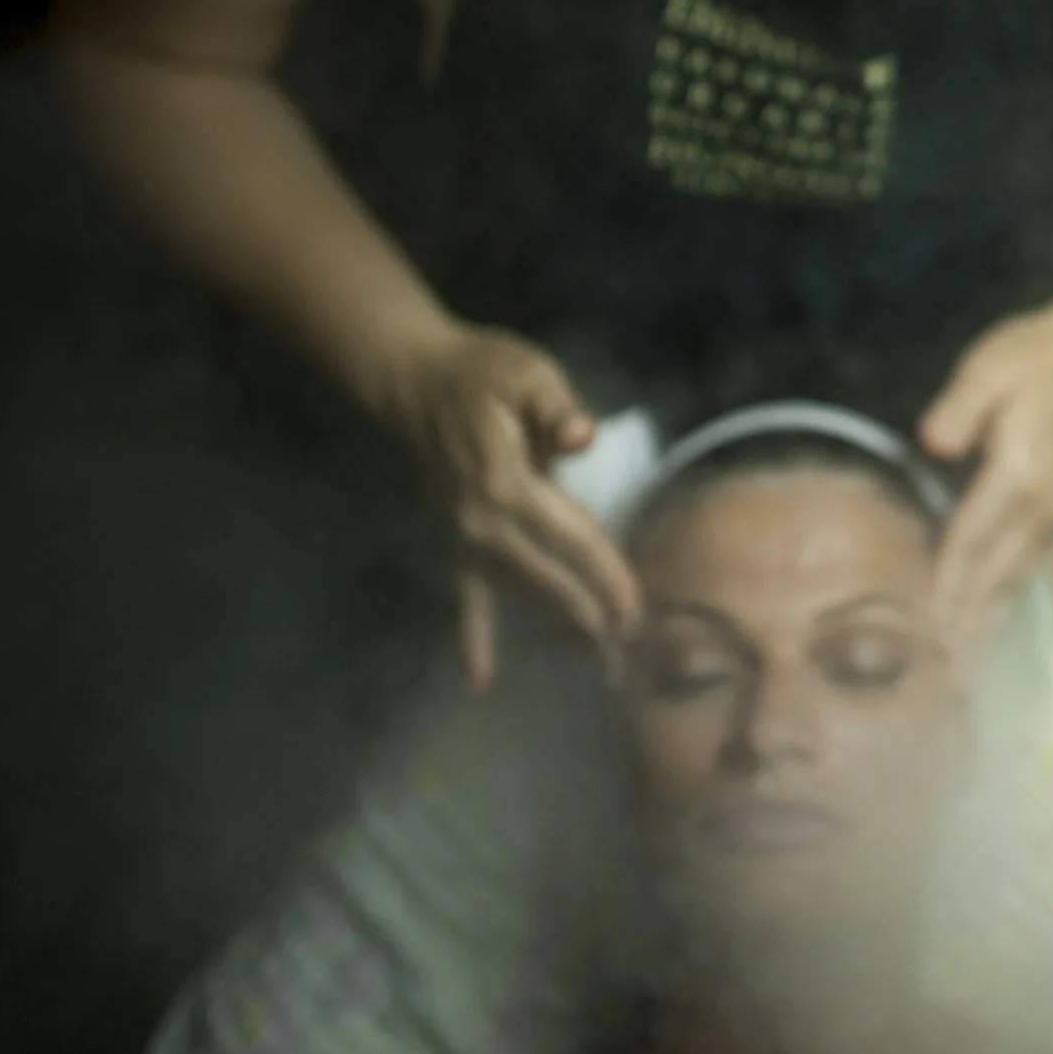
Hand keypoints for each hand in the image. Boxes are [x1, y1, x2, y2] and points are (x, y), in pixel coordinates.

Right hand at [374, 322, 641, 691]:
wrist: (416, 378)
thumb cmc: (481, 371)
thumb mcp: (526, 374)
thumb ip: (555, 406)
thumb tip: (581, 434)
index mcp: (506, 482)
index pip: (569, 537)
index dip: (604, 574)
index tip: (636, 611)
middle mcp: (484, 521)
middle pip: (548, 578)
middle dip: (590, 616)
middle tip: (630, 654)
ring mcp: (467, 535)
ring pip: (521, 592)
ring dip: (558, 628)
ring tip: (599, 666)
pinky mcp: (459, 538)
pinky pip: (468, 595)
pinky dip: (473, 638)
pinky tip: (479, 681)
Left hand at [918, 302, 1052, 669]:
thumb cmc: (1033, 357)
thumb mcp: (988, 368)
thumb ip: (960, 408)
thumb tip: (932, 442)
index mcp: (1018, 475)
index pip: (970, 542)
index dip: (945, 587)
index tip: (926, 634)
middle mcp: (1044, 507)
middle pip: (993, 577)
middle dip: (965, 629)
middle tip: (943, 684)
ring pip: (1021, 583)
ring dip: (996, 629)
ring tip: (975, 678)